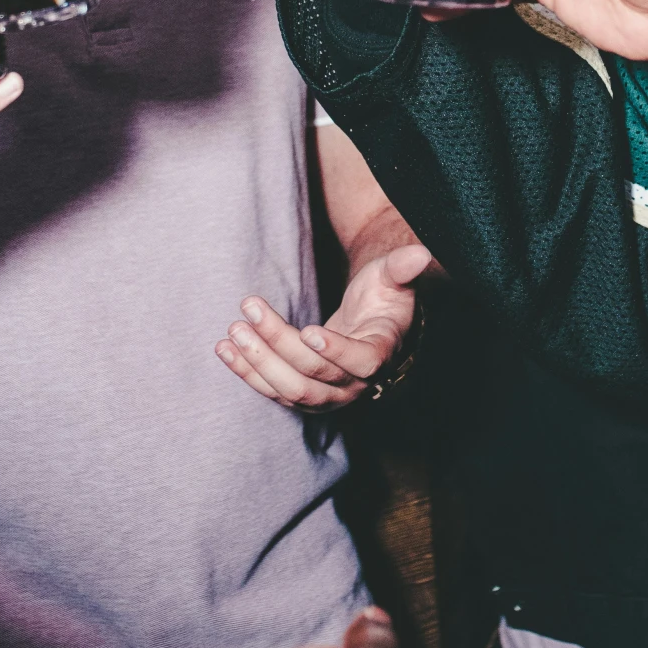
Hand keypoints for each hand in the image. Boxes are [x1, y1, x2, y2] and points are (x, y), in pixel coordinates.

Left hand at [217, 242, 432, 409]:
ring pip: (291, 390)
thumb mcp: (394, 277)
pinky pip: (273, 392)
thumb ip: (403, 267)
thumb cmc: (383, 297)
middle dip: (278, 346)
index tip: (309, 332)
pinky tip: (225, 349)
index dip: (337, 351)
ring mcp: (330, 394)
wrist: (372, 324)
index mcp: (382, 353)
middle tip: (249, 312)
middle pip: (315, 376)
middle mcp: (357, 383)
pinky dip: (247, 373)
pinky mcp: (305, 394)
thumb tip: (422, 253)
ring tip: (234, 330)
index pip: (362, 362)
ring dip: (258, 363)